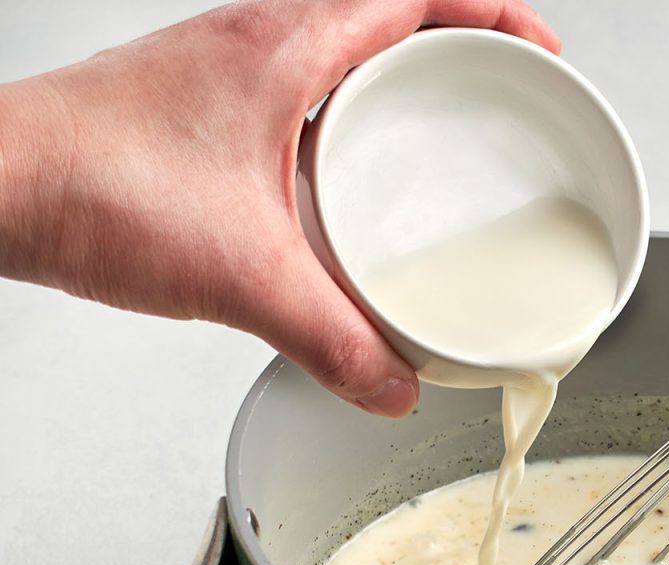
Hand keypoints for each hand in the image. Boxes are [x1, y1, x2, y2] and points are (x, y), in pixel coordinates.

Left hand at [0, 0, 559, 415]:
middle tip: (506, 96)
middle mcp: (263, 40)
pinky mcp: (211, 108)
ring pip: (347, 50)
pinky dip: (349, 121)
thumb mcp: (242, 274)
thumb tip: (394, 385)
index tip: (542, 54)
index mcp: (289, 45)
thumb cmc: (88, 185)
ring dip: (403, 81)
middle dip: (463, 46)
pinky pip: (306, 95)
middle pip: (394, 13)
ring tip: (447, 137)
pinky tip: (352, 185)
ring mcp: (234, 71)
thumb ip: (332, 339)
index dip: (496, 15)